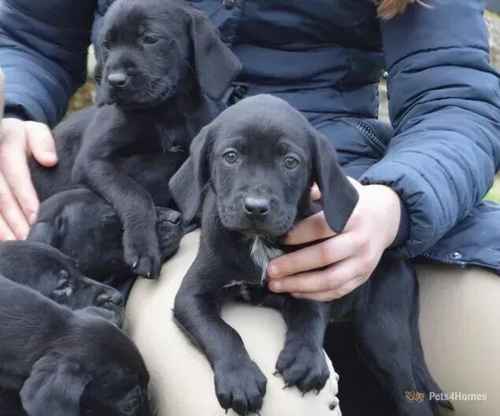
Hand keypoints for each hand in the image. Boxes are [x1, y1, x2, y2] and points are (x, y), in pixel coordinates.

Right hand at [0, 118, 56, 239]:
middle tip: (29, 239)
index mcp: (5, 141)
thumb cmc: (26, 140)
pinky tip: (4, 241)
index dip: (25, 196)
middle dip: (14, 220)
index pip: (14, 173)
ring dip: (2, 228)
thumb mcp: (35, 132)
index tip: (36, 216)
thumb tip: (49, 160)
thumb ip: (42, 142)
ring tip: (16, 245)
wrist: (0, 135)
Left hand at [267, 180, 401, 300]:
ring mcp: (363, 263)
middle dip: (294, 265)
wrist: (387, 217)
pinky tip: (294, 291)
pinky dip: (314, 295)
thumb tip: (292, 194)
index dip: (299, 234)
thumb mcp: (342, 190)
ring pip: (330, 280)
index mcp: (354, 217)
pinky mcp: (362, 277)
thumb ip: (319, 191)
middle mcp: (360, 241)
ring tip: (276, 285)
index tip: (278, 238)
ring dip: (300, 285)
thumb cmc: (356, 203)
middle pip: (324, 256)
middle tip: (270, 270)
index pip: (322, 227)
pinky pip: (337, 291)